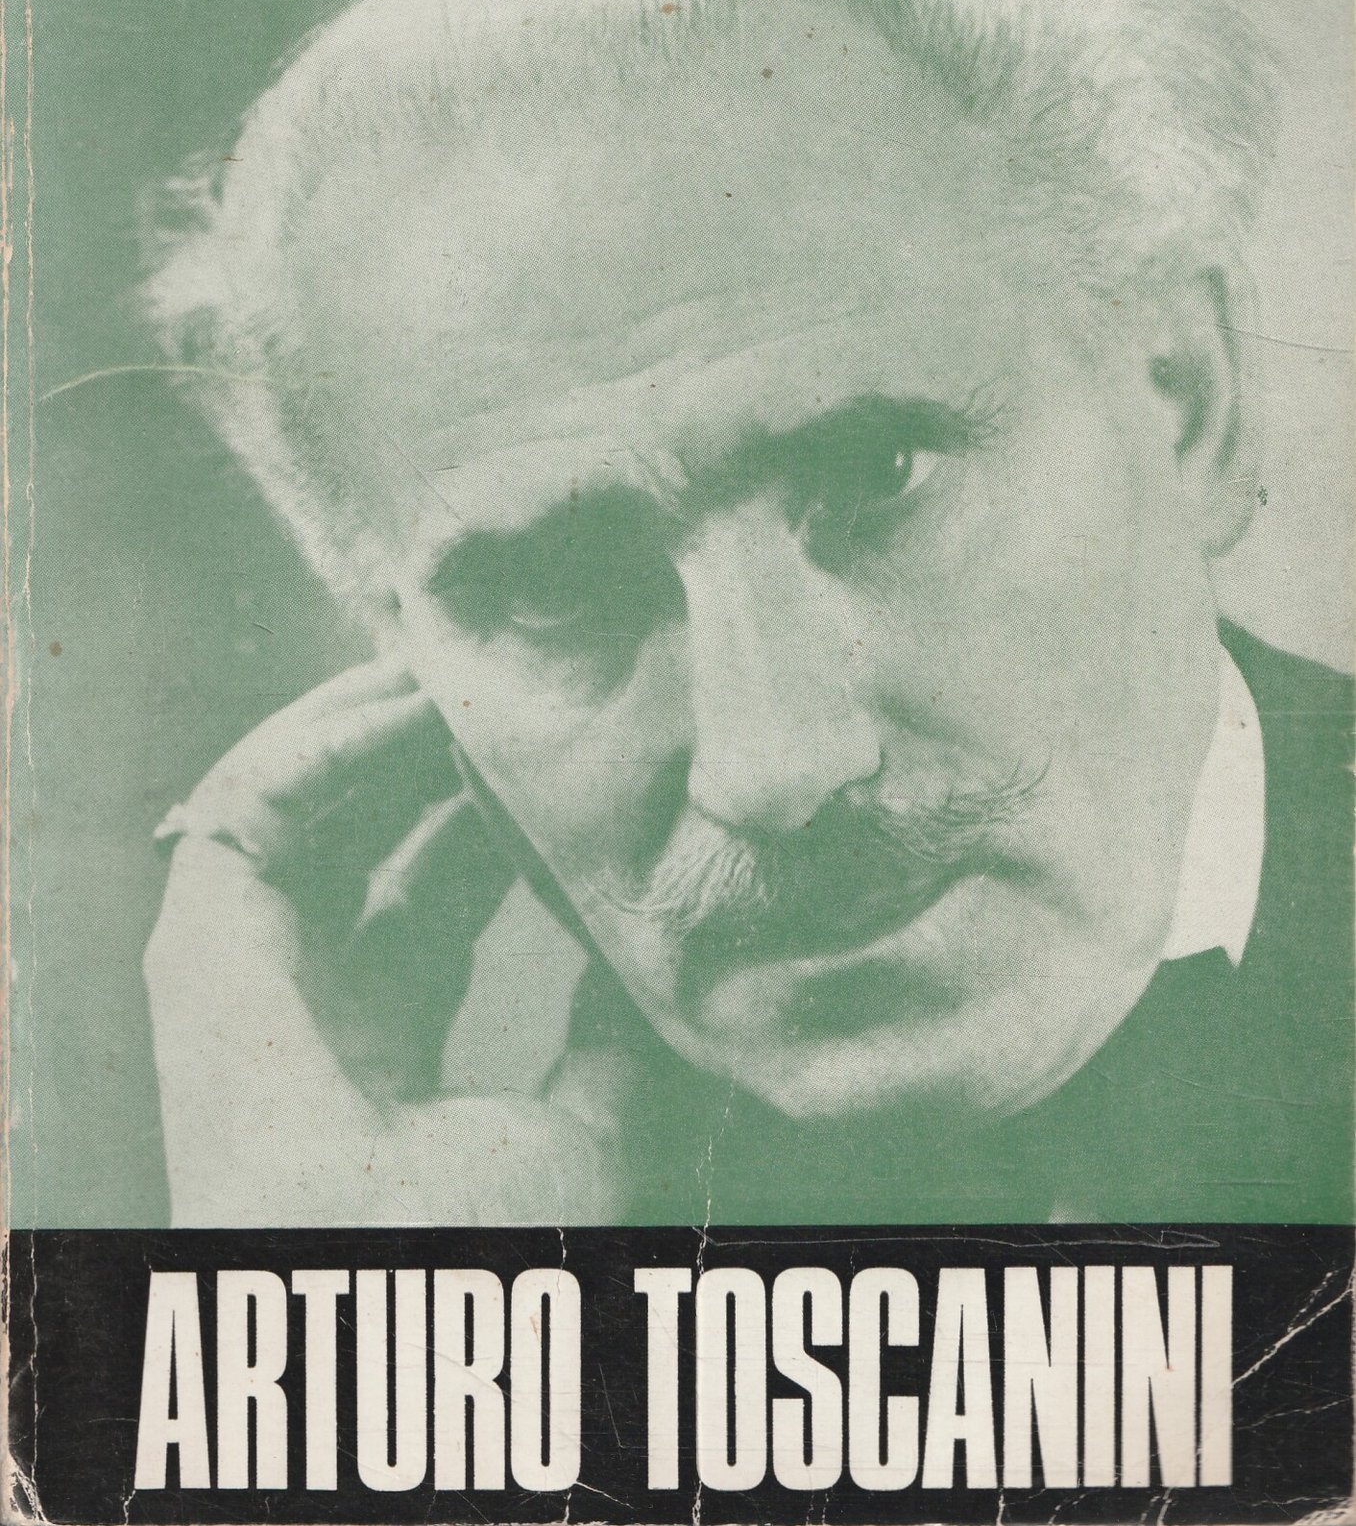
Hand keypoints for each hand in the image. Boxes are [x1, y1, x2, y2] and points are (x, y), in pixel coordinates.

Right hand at [144, 657, 627, 1224]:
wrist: (401, 1300)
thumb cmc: (499, 1252)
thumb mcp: (595, 1126)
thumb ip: (615, 1040)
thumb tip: (659, 952)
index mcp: (386, 1056)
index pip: (430, 900)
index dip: (484, 820)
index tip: (554, 753)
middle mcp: (308, 1008)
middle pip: (359, 839)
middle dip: (426, 754)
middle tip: (502, 684)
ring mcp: (248, 978)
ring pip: (297, 811)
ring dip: (371, 727)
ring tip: (456, 663)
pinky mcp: (200, 947)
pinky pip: (248, 810)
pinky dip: (320, 741)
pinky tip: (406, 700)